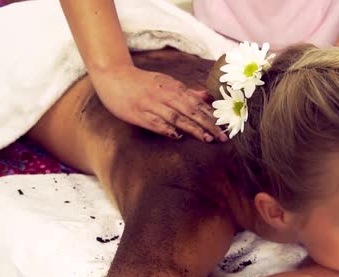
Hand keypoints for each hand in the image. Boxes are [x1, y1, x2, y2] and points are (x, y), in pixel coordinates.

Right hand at [89, 64, 227, 142]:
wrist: (113, 76)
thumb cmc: (143, 83)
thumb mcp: (166, 83)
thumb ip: (187, 92)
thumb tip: (209, 97)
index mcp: (173, 86)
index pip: (197, 102)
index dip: (212, 115)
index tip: (225, 126)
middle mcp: (164, 94)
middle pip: (190, 110)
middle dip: (208, 124)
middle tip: (222, 137)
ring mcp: (150, 104)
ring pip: (175, 117)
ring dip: (192, 128)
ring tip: (206, 139)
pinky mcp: (137, 113)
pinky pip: (154, 122)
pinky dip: (166, 129)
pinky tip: (177, 136)